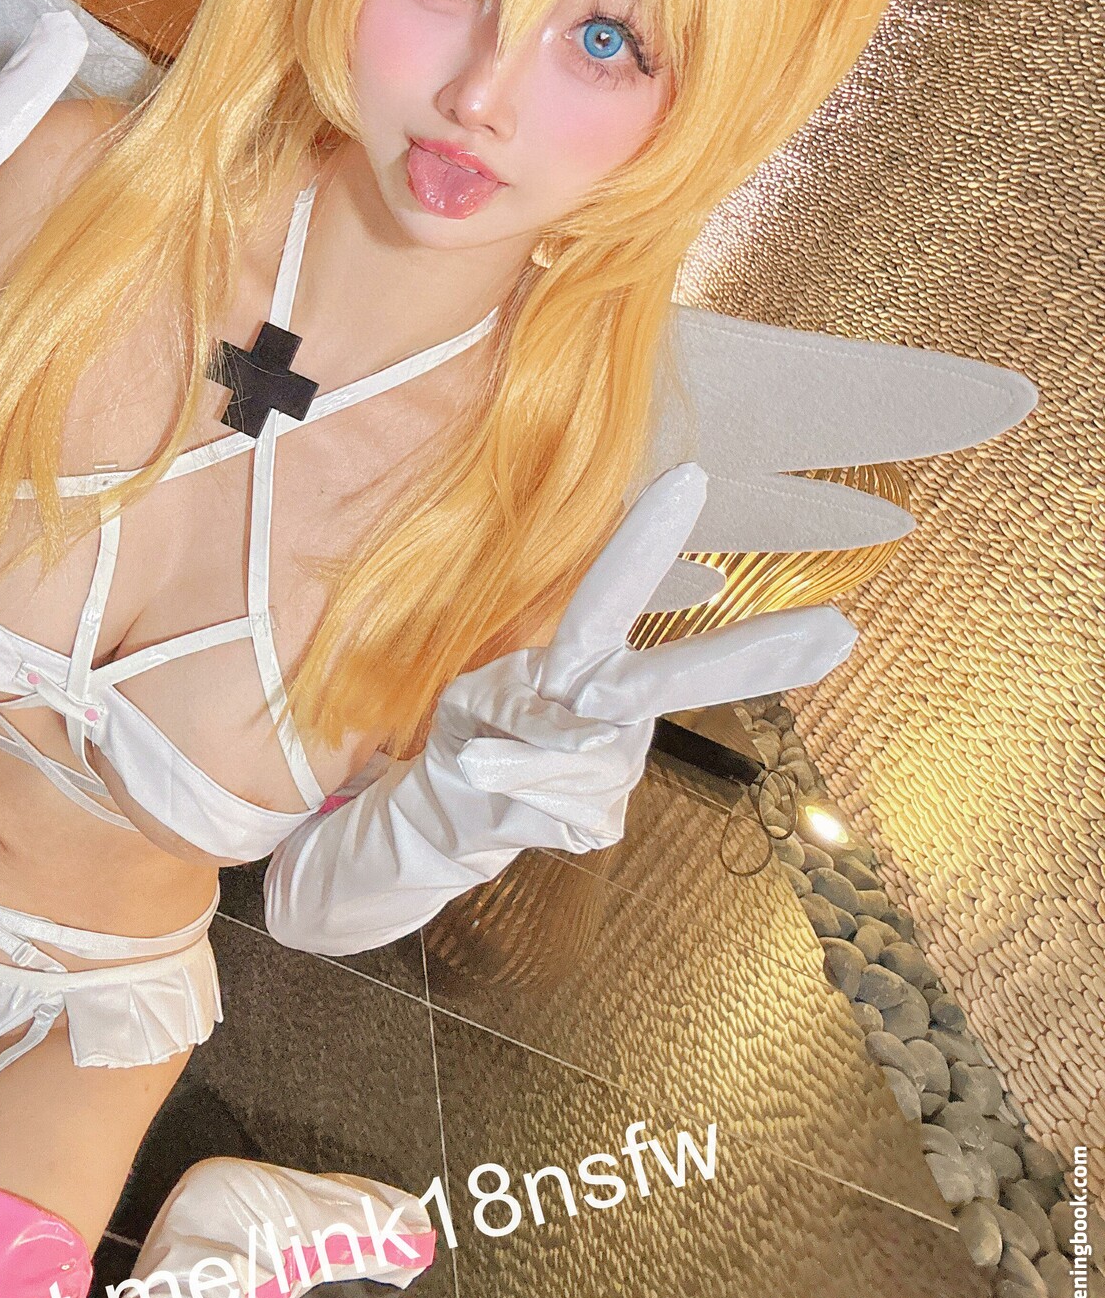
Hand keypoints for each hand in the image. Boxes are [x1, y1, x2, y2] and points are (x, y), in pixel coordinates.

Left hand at [435, 462, 856, 842]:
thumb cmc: (469, 731)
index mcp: (587, 655)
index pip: (617, 591)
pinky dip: (520, 797)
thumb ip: (527, 711)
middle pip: (679, 674)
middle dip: (757, 652)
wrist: (456, 810)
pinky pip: (566, 803)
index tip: (689, 477)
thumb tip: (588, 737)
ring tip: (482, 761)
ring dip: (519, 760)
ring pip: (582, 756)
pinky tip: (506, 797)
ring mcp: (616, 764)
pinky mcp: (601, 819)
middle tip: (840, 630)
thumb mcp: (474, 703)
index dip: (646, 540)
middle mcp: (615, 703)